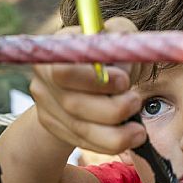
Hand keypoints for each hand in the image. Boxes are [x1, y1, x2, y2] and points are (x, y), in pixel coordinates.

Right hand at [30, 18, 145, 153]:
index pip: (65, 71)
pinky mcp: (56, 128)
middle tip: (137, 103)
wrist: (91, 78)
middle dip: (112, 110)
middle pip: (73, 105)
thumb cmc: (110, 54)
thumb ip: (121, 45)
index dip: (96, 81)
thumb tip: (124, 71)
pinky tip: (128, 139)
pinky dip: (109, 145)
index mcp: (56, 51)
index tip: (124, 82)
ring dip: (116, 135)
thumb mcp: (119, 38)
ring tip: (139, 131)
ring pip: (81, 130)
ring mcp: (46, 107)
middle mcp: (43, 80)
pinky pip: (84, 143)